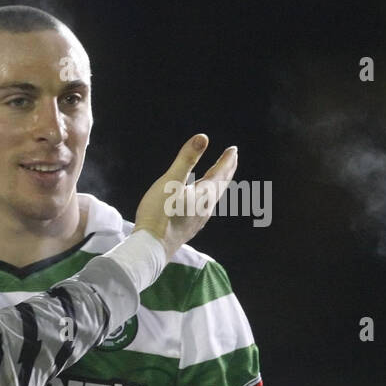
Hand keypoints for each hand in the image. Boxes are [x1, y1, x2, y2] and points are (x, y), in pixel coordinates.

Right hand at [134, 134, 237, 257]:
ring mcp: (198, 220)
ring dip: (219, 184)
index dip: (227, 160)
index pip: (220, 173)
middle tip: (233, 158)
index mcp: (203, 195)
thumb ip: (186, 159)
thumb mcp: (171, 181)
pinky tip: (201, 201)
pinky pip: (205, 207)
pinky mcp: (190, 228)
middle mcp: (205, 208)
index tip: (234, 149)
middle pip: (221, 185)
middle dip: (227, 170)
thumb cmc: (159, 214)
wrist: (151, 248)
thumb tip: (203, 138)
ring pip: (214, 197)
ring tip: (220, 176)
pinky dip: (209, 196)